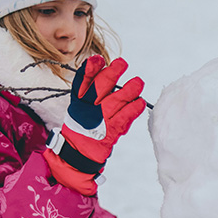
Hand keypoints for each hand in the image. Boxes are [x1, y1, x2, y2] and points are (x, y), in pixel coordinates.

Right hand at [46, 55, 145, 194]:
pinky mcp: (109, 134)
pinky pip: (122, 120)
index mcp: (78, 103)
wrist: (76, 158)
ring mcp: (98, 122)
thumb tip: (108, 72)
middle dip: (111, 75)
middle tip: (123, 63)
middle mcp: (87, 111)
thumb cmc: (83, 129)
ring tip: (139, 82)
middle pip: (99, 89)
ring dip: (128, 91)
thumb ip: (92, 93)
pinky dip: (132, 110)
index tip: (97, 59)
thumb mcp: (81, 110)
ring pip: (114, 103)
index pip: (82, 83)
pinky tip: (141, 102)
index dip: (89, 70)